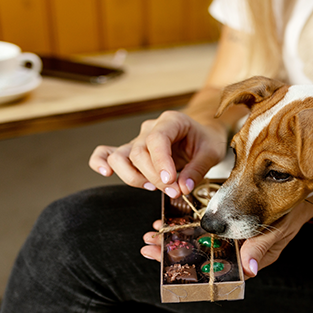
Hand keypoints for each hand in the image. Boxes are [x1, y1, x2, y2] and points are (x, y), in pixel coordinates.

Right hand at [89, 110, 227, 196]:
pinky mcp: (130, 151)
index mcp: (172, 121)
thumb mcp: (211, 153)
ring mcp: (137, 139)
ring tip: (153, 187)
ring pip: (120, 156)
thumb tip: (182, 188)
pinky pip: (106, 153)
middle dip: (154, 177)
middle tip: (173, 191)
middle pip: (139, 152)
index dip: (160, 162)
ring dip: (134, 176)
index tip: (170, 181)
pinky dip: (100, 162)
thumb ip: (197, 170)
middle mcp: (150, 128)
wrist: (201, 134)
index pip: (157, 139)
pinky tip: (106, 172)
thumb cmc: (205, 140)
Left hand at [140, 190, 312, 277]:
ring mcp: (233, 234)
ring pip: (199, 239)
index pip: (212, 268)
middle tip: (146, 245)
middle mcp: (236, 248)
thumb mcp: (279, 229)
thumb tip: (248, 270)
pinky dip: (188, 220)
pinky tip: (171, 216)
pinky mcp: (231, 217)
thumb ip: (263, 247)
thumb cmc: (294, 214)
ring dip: (176, 236)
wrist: (305, 194)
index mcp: (246, 257)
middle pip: (199, 254)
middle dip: (172, 251)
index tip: (162, 259)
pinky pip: (206, 222)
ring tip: (152, 232)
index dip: (186, 266)